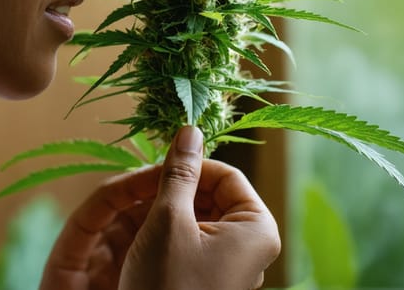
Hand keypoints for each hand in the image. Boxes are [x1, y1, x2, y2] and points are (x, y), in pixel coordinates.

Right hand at [39, 126, 279, 289]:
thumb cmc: (168, 284)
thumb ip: (180, 172)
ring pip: (202, 217)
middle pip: (216, 194)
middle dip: (180, 189)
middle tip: (145, 191)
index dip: (191, 165)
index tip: (158, 168)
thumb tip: (190, 129)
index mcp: (258, 228)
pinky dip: (172, 232)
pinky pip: (196, 240)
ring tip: (145, 219)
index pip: (227, 174)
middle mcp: (254, 246)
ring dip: (172, 210)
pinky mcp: (214, 277)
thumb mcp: (169, 220)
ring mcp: (234, 264)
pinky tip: (149, 240)